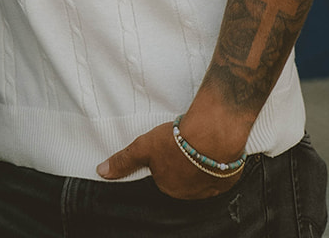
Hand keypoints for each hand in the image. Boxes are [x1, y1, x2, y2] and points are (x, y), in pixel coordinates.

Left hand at [97, 123, 243, 200]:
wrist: (213, 135)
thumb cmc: (177, 141)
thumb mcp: (144, 146)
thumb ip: (124, 160)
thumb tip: (101, 171)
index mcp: (168, 188)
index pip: (163, 175)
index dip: (165, 159)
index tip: (169, 146)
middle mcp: (189, 194)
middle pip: (182, 177)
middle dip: (183, 162)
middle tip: (184, 142)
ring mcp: (210, 189)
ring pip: (202, 176)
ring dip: (200, 163)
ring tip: (200, 142)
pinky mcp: (227, 180)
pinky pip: (221, 174)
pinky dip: (218, 164)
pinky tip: (215, 149)